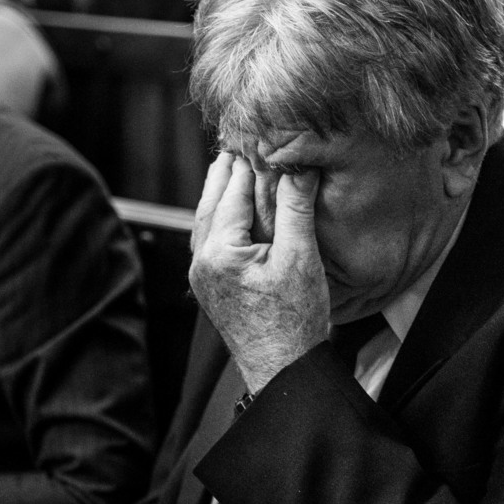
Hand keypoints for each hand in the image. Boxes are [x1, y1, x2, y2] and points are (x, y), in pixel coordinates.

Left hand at [189, 152, 329, 393]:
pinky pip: (211, 239)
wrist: (283, 368)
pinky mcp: (211, 286)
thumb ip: (295, 209)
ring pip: (207, 220)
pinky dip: (222, 216)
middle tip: (239, 140)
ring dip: (221, 192)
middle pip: (212, 201)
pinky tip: (234, 210)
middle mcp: (201, 261)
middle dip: (227, 171)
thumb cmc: (295, 320)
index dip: (248, 162)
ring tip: (234, 167)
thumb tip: (298, 167)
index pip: (234, 192)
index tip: (258, 136)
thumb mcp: (301, 258)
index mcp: (219, 251)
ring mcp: (202, 276)